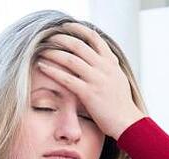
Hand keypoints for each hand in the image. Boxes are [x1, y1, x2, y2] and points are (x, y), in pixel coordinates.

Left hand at [35, 22, 145, 139]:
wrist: (127, 121)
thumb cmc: (120, 103)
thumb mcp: (117, 78)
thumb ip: (108, 66)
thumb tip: (98, 57)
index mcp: (111, 62)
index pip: (94, 38)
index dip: (78, 29)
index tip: (66, 26)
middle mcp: (104, 67)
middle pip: (79, 45)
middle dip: (61, 39)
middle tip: (48, 36)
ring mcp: (96, 79)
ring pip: (71, 59)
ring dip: (53, 52)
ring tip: (41, 49)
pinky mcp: (88, 93)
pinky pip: (66, 78)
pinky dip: (52, 70)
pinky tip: (42, 66)